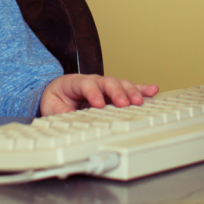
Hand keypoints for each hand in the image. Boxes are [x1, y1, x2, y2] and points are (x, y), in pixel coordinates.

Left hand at [39, 74, 158, 115]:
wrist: (56, 92)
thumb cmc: (55, 100)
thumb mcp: (51, 108)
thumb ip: (61, 114)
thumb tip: (69, 122)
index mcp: (74, 83)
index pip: (85, 84)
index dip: (93, 93)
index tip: (97, 103)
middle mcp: (92, 81)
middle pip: (106, 82)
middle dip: (116, 92)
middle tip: (123, 103)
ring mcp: (103, 85)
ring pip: (119, 84)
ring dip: (130, 92)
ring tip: (138, 101)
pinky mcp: (113, 92)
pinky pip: (128, 89)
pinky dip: (141, 89)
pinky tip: (152, 90)